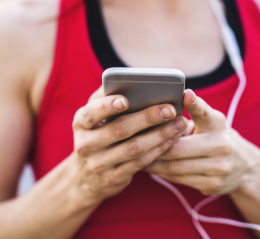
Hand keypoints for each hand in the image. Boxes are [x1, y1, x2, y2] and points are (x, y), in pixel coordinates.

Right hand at [70, 87, 188, 202]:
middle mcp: (86, 144)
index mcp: (80, 123)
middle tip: (170, 109)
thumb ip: (106, 100)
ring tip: (179, 123)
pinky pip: (141, 162)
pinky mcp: (114, 178)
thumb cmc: (95, 136)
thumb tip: (130, 80)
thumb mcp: (92, 120)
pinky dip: (159, 149)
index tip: (126, 100)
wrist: (85, 179)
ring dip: (160, 134)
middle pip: (119, 129)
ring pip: (134, 148)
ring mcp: (99, 164)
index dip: (108, 106)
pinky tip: (172, 138)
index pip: (91, 113)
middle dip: (147, 118)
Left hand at [144, 89, 256, 195]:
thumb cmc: (216, 136)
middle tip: (132, 142)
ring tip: (135, 156)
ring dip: (153, 162)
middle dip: (153, 146)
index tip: (185, 93)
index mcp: (217, 124)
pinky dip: (161, 173)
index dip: (195, 103)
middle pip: (178, 148)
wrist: (244, 167)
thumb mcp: (210, 120)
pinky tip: (149, 167)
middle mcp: (220, 145)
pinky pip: (179, 179)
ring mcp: (218, 168)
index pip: (205, 112)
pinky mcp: (212, 185)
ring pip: (175, 167)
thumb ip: (192, 112)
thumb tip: (160, 104)